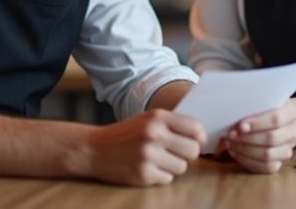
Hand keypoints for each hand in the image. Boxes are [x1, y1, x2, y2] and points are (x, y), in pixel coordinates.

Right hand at [79, 109, 204, 185]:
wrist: (93, 150)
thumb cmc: (125, 135)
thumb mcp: (147, 120)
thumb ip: (172, 125)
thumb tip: (202, 137)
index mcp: (157, 117)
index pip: (196, 127)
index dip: (199, 137)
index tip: (195, 141)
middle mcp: (154, 134)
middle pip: (193, 150)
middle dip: (188, 154)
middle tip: (176, 153)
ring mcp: (148, 155)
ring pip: (182, 167)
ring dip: (174, 166)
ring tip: (158, 160)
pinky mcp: (143, 174)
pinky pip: (168, 179)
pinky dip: (161, 176)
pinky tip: (147, 168)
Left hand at [220, 102, 295, 173]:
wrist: (274, 122)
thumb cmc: (263, 110)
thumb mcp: (260, 103)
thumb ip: (251, 107)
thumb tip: (232, 116)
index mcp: (291, 114)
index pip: (276, 119)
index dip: (257, 124)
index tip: (240, 126)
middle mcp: (293, 134)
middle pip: (271, 139)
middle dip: (247, 138)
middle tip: (230, 135)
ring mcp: (287, 150)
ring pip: (268, 156)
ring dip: (244, 150)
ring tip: (230, 143)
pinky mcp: (279, 163)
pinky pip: (264, 167)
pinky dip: (246, 161)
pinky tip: (235, 152)